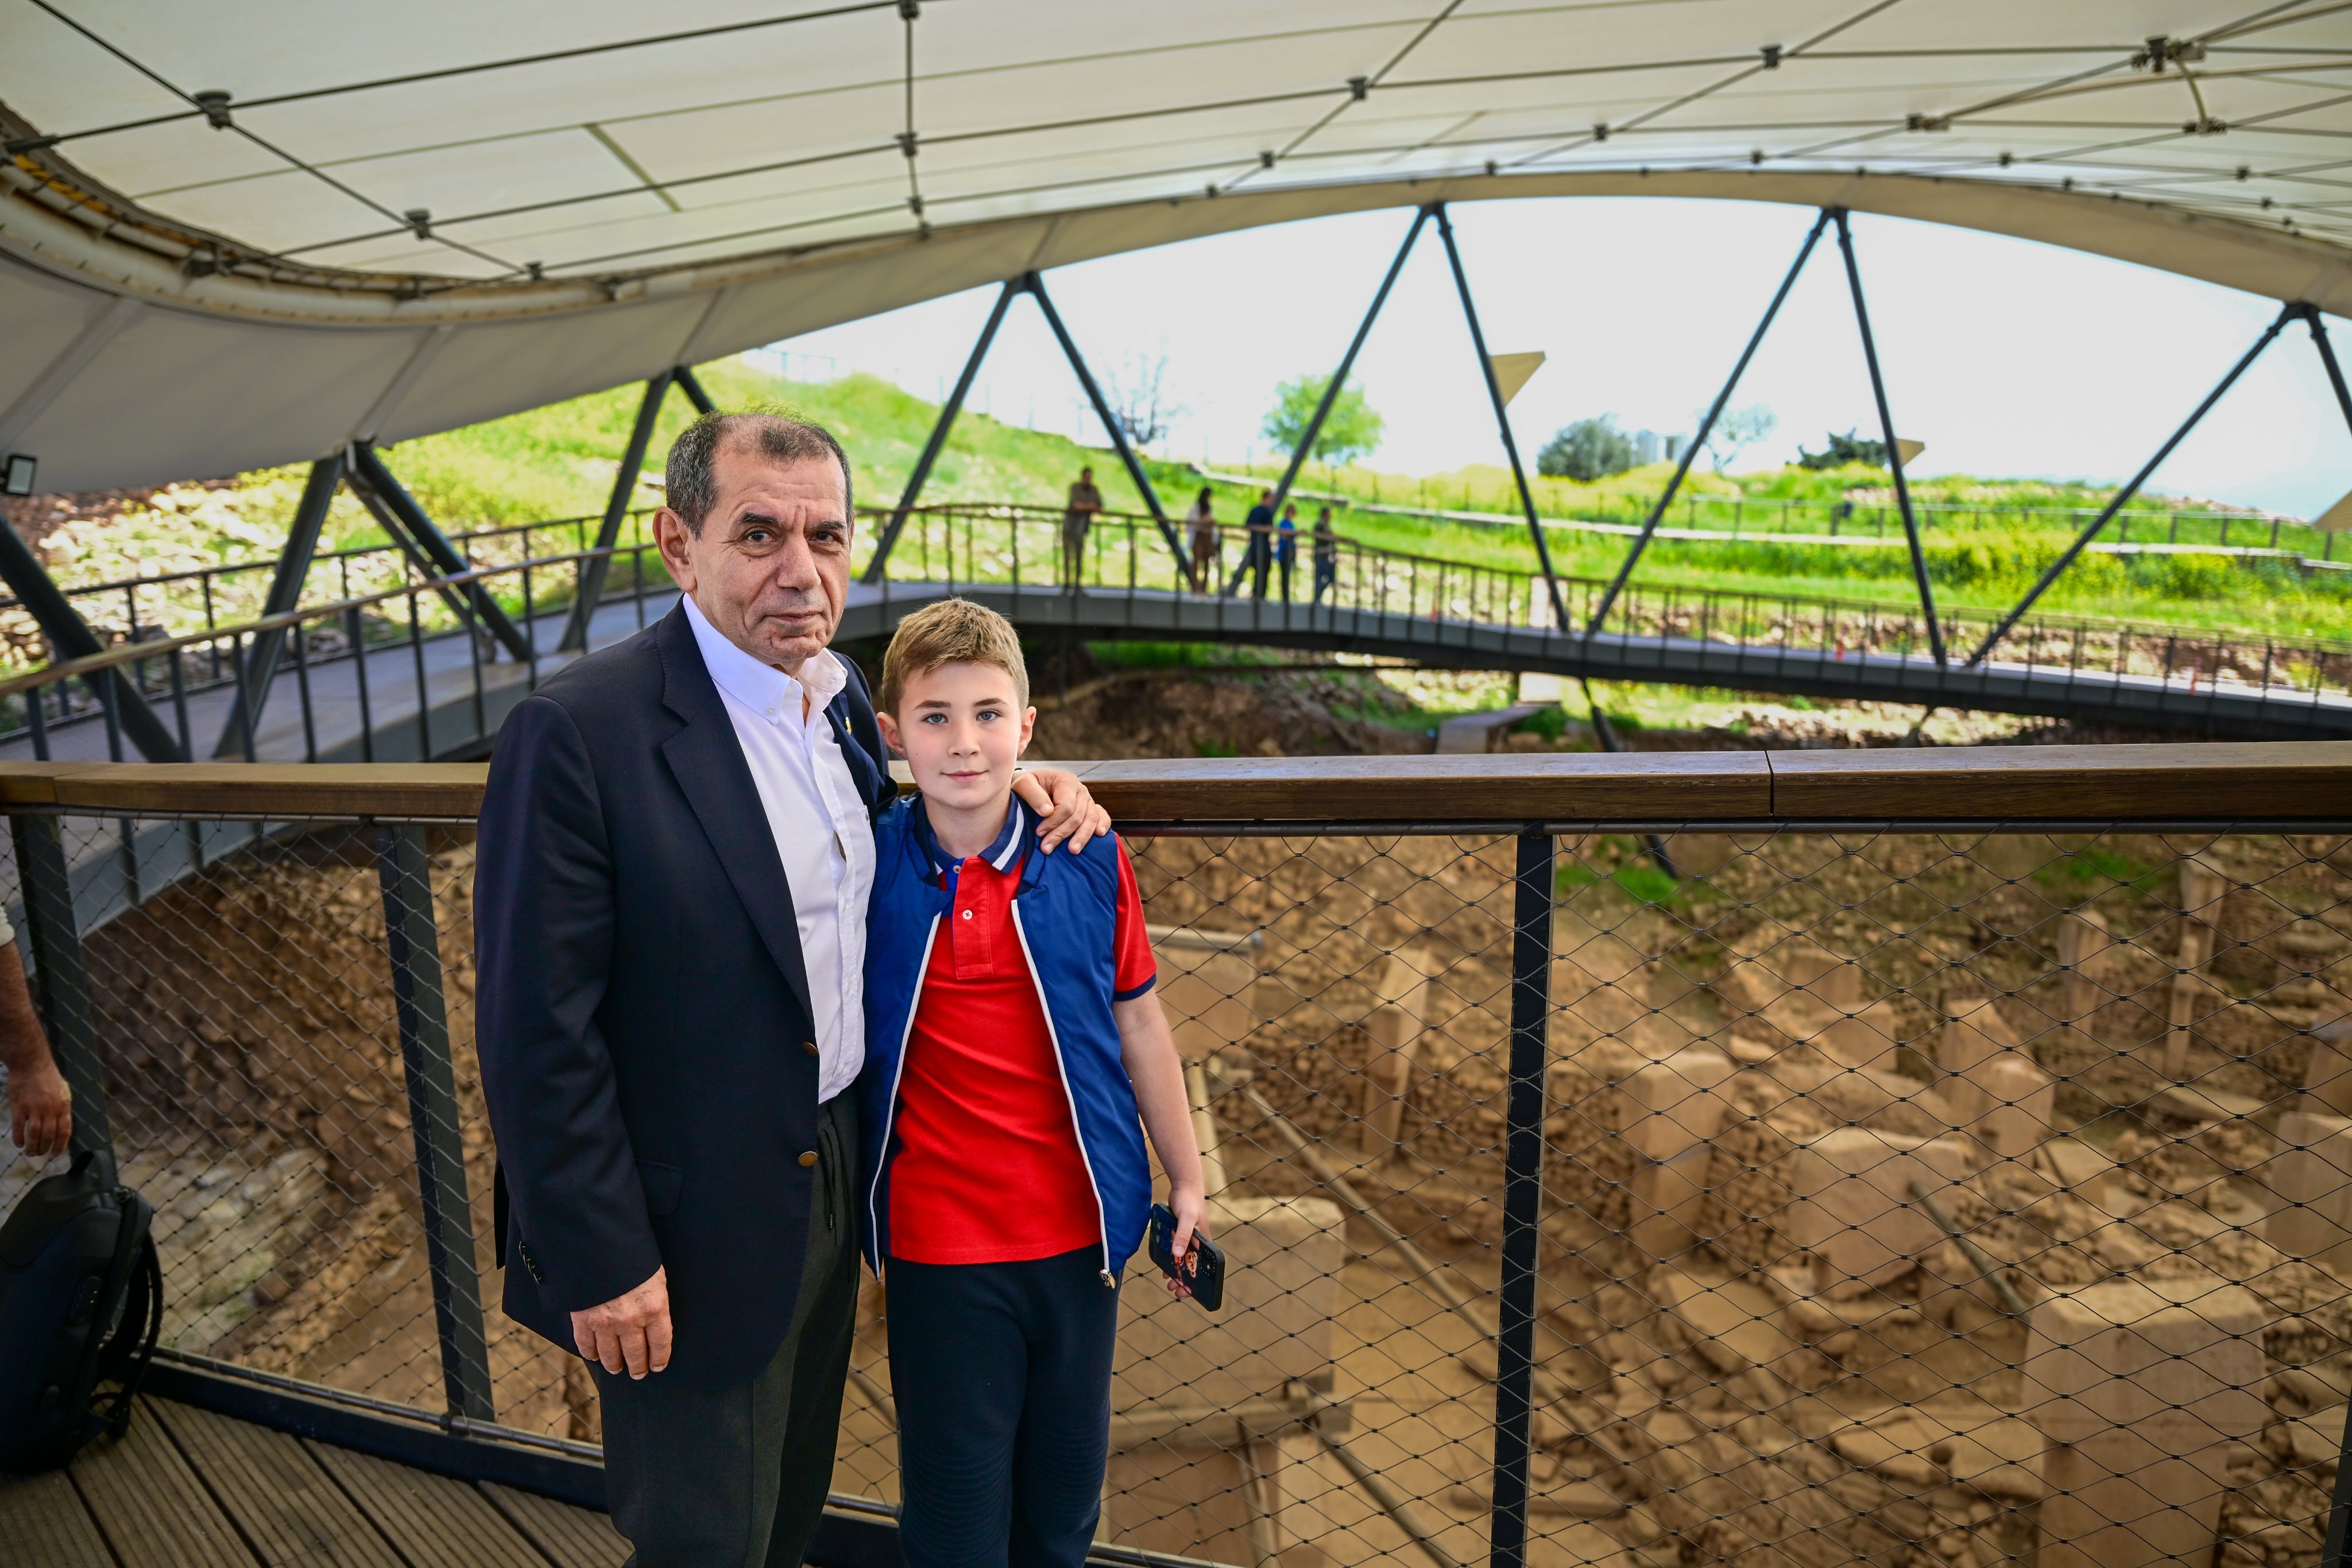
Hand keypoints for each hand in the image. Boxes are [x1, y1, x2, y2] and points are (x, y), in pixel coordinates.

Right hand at [8, 1057, 69, 1159]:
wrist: (31, 1063)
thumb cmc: (48, 1077)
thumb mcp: (62, 1092)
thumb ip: (61, 1108)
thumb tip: (61, 1125)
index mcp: (63, 1106)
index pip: (65, 1131)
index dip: (61, 1145)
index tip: (56, 1154)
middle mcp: (50, 1109)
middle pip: (49, 1135)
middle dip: (45, 1148)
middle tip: (39, 1154)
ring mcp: (34, 1108)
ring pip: (34, 1134)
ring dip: (32, 1146)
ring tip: (30, 1152)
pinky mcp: (19, 1107)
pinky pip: (19, 1127)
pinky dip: (19, 1138)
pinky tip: (18, 1144)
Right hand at [571, 1266, 672, 1378]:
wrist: (598, 1243)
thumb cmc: (633, 1256)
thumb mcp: (656, 1275)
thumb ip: (655, 1300)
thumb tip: (656, 1317)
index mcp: (654, 1308)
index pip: (661, 1343)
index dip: (660, 1358)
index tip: (658, 1366)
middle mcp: (631, 1320)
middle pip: (636, 1353)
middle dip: (638, 1366)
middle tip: (638, 1373)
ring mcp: (605, 1322)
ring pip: (610, 1354)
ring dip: (614, 1364)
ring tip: (616, 1369)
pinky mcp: (583, 1320)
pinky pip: (586, 1344)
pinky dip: (590, 1353)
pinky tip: (594, 1357)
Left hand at [1013, 768, 1110, 854]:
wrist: (1031, 787)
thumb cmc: (1027, 786)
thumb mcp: (1023, 784)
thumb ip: (1033, 795)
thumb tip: (1047, 811)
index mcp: (1066, 780)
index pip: (1066, 806)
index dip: (1053, 822)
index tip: (1039, 833)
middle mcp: (1080, 789)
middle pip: (1077, 816)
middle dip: (1062, 834)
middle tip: (1046, 848)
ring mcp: (1087, 799)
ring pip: (1091, 819)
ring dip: (1082, 837)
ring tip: (1072, 851)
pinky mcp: (1090, 808)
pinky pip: (1101, 816)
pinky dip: (1103, 824)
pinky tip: (1099, 834)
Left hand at [1166, 1183, 1207, 1297]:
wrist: (1184, 1184)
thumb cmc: (1189, 1200)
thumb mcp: (1187, 1218)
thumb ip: (1183, 1235)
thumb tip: (1177, 1256)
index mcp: (1205, 1242)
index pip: (1203, 1268)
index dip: (1197, 1282)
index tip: (1187, 1291)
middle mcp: (1198, 1242)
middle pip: (1193, 1267)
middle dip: (1184, 1280)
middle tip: (1173, 1289)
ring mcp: (1189, 1238)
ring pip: (1184, 1260)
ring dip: (1177, 1272)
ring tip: (1168, 1281)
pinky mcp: (1180, 1233)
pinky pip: (1177, 1250)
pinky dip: (1171, 1259)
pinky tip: (1164, 1265)